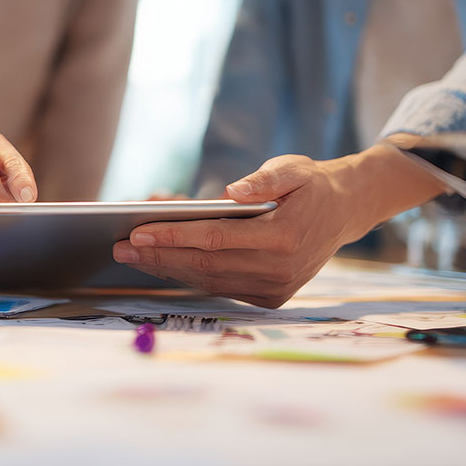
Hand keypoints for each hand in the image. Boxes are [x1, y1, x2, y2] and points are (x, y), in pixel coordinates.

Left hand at [112, 142, 444, 306]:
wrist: (346, 212)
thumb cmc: (312, 184)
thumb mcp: (294, 168)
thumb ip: (263, 179)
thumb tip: (229, 191)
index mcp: (284, 235)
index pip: (216, 238)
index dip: (174, 236)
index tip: (137, 232)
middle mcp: (280, 269)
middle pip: (206, 264)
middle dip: (159, 256)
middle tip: (119, 248)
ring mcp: (276, 288)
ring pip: (210, 281)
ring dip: (168, 269)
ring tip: (132, 256)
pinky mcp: (271, 298)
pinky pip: (222, 288)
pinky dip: (190, 276)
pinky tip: (163, 263)